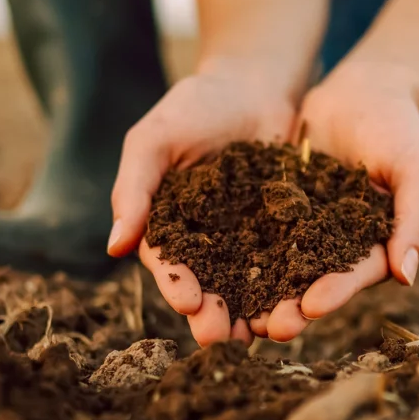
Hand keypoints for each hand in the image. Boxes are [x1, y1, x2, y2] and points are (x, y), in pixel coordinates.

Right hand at [107, 71, 293, 346]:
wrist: (254, 81)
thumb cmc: (195, 105)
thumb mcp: (154, 139)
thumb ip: (135, 189)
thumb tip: (114, 247)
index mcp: (169, 224)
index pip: (169, 262)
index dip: (177, 285)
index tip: (189, 303)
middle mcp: (208, 240)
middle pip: (210, 285)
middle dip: (214, 314)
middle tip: (222, 338)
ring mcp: (249, 237)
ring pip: (251, 283)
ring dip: (255, 312)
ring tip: (265, 334)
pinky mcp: (287, 228)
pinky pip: (291, 261)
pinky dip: (295, 284)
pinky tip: (304, 304)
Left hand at [258, 61, 418, 341]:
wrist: (364, 86)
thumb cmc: (400, 128)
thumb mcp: (416, 170)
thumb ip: (415, 220)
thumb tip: (406, 277)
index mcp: (373, 246)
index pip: (353, 277)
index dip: (333, 294)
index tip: (310, 308)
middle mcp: (335, 244)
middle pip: (310, 282)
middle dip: (288, 306)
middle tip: (264, 329)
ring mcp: (302, 225)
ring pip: (275, 263)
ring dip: (255, 290)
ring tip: (233, 312)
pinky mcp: (274, 204)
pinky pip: (251, 228)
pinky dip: (232, 247)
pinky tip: (207, 264)